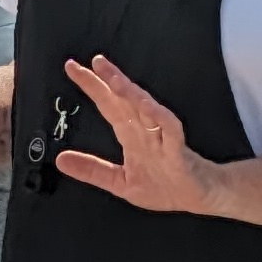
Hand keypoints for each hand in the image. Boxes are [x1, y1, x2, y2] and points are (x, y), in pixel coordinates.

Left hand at [49, 54, 226, 215]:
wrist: (201, 198)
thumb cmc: (165, 187)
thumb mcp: (120, 182)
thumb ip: (92, 170)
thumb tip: (60, 159)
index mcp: (132, 136)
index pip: (109, 106)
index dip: (93, 87)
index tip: (73, 68)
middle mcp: (146, 131)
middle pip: (125, 100)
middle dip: (107, 80)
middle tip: (90, 62)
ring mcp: (163, 139)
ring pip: (145, 109)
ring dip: (130, 92)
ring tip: (112, 78)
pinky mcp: (178, 151)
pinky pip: (170, 129)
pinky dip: (158, 116)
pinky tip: (146, 105)